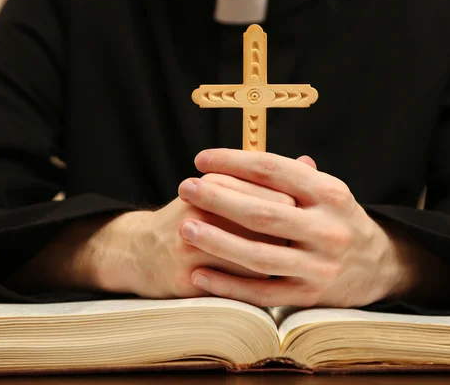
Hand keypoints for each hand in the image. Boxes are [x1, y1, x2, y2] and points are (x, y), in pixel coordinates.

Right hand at [7, 171, 299, 299]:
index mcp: (210, 185)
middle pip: (262, 220)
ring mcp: (189, 248)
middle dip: (289, 231)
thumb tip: (309, 163)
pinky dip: (256, 284)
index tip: (307, 209)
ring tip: (292, 258)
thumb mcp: (221, 188)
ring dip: (277, 259)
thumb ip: (264, 178)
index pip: (266, 189)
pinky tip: (269, 280)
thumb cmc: (193, 215)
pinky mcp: (185, 280)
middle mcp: (197, 212)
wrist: (140, 252)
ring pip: (251, 256)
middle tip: (306, 237)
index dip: (293, 201)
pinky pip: (233, 286)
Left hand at [177, 149, 423, 307]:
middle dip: (217, 198)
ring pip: (259, 255)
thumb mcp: (327, 191)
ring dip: (217, 241)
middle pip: (262, 212)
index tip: (201, 160)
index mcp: (330, 194)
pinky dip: (228, 285)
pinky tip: (200, 274)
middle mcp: (327, 228)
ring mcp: (320, 266)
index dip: (233, 162)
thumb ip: (290, 176)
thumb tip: (240, 157)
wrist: (380, 266)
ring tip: (185, 227)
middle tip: (186, 188)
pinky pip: (262, 293)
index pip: (274, 170)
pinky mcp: (310, 296)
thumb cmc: (340, 220)